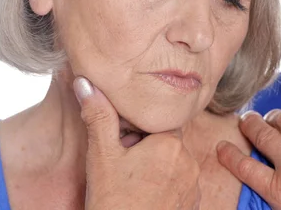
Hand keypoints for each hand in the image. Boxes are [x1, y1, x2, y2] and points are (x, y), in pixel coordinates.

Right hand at [73, 76, 200, 209]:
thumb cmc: (113, 201)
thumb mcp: (102, 157)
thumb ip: (98, 117)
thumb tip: (85, 82)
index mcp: (170, 143)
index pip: (161, 122)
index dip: (142, 130)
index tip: (127, 142)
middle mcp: (189, 161)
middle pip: (168, 142)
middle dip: (150, 149)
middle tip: (127, 166)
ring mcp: (194, 185)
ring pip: (176, 164)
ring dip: (159, 168)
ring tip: (135, 184)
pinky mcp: (194, 203)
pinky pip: (181, 184)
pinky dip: (167, 186)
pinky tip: (146, 196)